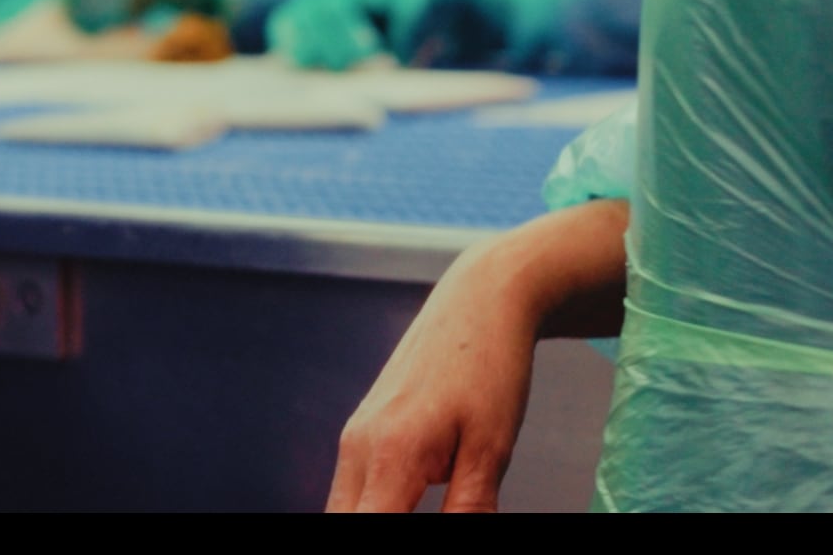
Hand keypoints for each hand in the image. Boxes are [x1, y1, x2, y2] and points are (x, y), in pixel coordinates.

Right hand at [330, 200, 627, 512]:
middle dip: (362, 540)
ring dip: (364, 526)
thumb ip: (470, 511)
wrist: (479, 301)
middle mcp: (358, 448)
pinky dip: (366, 515)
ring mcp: (354, 438)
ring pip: (340, 513)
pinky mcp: (361, 432)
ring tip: (412, 512)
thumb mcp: (493, 449)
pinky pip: (350, 494)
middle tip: (424, 518)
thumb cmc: (492, 368)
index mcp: (391, 454)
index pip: (366, 532)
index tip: (414, 537)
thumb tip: (461, 539)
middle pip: (340, 526)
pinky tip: (399, 513)